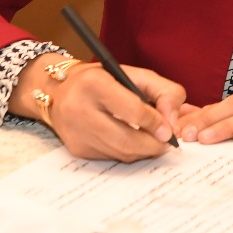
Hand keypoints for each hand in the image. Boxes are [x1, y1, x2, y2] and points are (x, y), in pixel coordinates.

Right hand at [13, 54, 185, 161]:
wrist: (59, 91)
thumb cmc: (103, 80)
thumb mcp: (135, 75)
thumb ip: (163, 92)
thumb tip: (173, 123)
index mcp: (95, 84)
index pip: (133, 110)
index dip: (155, 123)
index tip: (169, 131)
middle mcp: (79, 109)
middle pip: (127, 139)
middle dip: (153, 145)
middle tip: (167, 144)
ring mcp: (76, 132)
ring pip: (121, 153)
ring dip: (143, 152)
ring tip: (154, 143)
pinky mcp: (76, 149)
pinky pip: (111, 157)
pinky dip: (128, 153)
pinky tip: (133, 143)